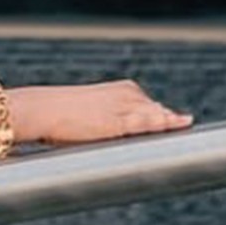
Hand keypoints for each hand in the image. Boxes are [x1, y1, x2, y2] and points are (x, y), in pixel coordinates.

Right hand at [9, 79, 193, 146]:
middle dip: (168, 119)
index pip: (147, 104)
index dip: (160, 114)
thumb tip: (93, 134)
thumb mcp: (81, 112)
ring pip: (158, 115)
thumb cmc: (52, 114)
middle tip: (183, 124)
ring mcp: (124, 108)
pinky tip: (181, 125)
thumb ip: (97, 121)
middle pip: (156, 109)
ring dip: (171, 122)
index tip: (173, 120)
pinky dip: (166, 124)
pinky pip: (150, 123)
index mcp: (118, 90)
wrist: (40, 110)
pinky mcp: (120, 123)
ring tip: (185, 125)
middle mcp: (126, 95)